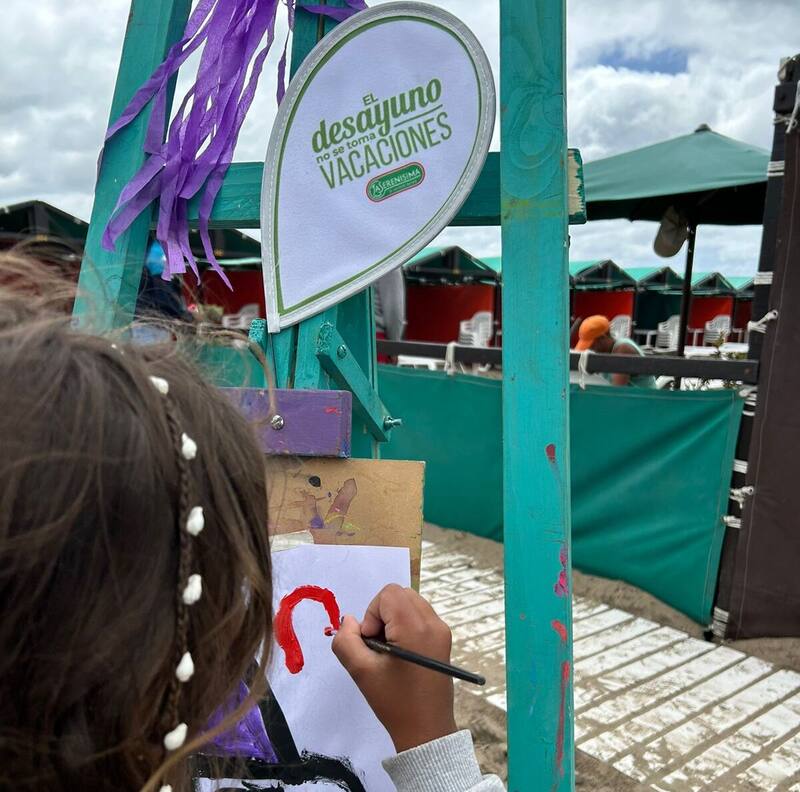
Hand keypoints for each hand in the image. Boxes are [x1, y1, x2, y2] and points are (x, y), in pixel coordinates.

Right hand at [331, 584, 457, 752]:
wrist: (427, 730)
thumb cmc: (394, 702)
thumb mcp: (361, 672)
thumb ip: (346, 641)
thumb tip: (348, 620)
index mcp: (416, 627)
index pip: (389, 593)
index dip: (373, 613)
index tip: (372, 642)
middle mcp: (434, 623)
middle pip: (400, 594)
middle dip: (382, 614)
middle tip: (378, 645)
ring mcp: (442, 630)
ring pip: (410, 603)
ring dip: (393, 619)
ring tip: (389, 651)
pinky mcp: (444, 639)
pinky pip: (420, 615)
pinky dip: (405, 625)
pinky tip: (400, 654)